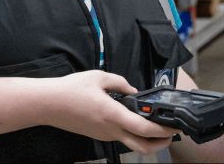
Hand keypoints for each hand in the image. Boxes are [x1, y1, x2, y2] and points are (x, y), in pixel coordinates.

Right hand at [42, 70, 179, 154]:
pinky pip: (121, 138)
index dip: (164, 129)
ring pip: (132, 143)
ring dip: (147, 139)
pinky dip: (133, 133)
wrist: (48, 104)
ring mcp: (104, 135)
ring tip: (156, 126)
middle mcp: (110, 130)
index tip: (175, 126)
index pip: (145, 128)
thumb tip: (132, 90)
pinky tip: (133, 121)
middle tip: (171, 133)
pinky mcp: (99, 135)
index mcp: (112, 115)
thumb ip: (120, 83)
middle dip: (162, 143)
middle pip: (143, 147)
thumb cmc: (70, 90)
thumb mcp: (98, 77)